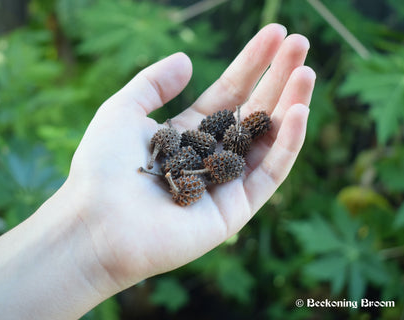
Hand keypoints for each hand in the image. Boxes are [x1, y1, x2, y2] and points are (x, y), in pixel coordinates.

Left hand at [63, 23, 315, 293]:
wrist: (96, 225)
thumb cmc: (102, 167)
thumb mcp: (122, 110)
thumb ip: (153, 82)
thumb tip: (186, 58)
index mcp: (186, 133)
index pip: (228, 93)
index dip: (252, 64)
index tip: (275, 33)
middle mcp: (209, 156)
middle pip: (252, 112)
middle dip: (277, 78)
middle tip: (300, 43)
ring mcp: (225, 183)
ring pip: (267, 140)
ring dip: (290, 105)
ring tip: (307, 71)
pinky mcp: (235, 211)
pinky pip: (269, 175)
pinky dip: (286, 145)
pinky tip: (298, 112)